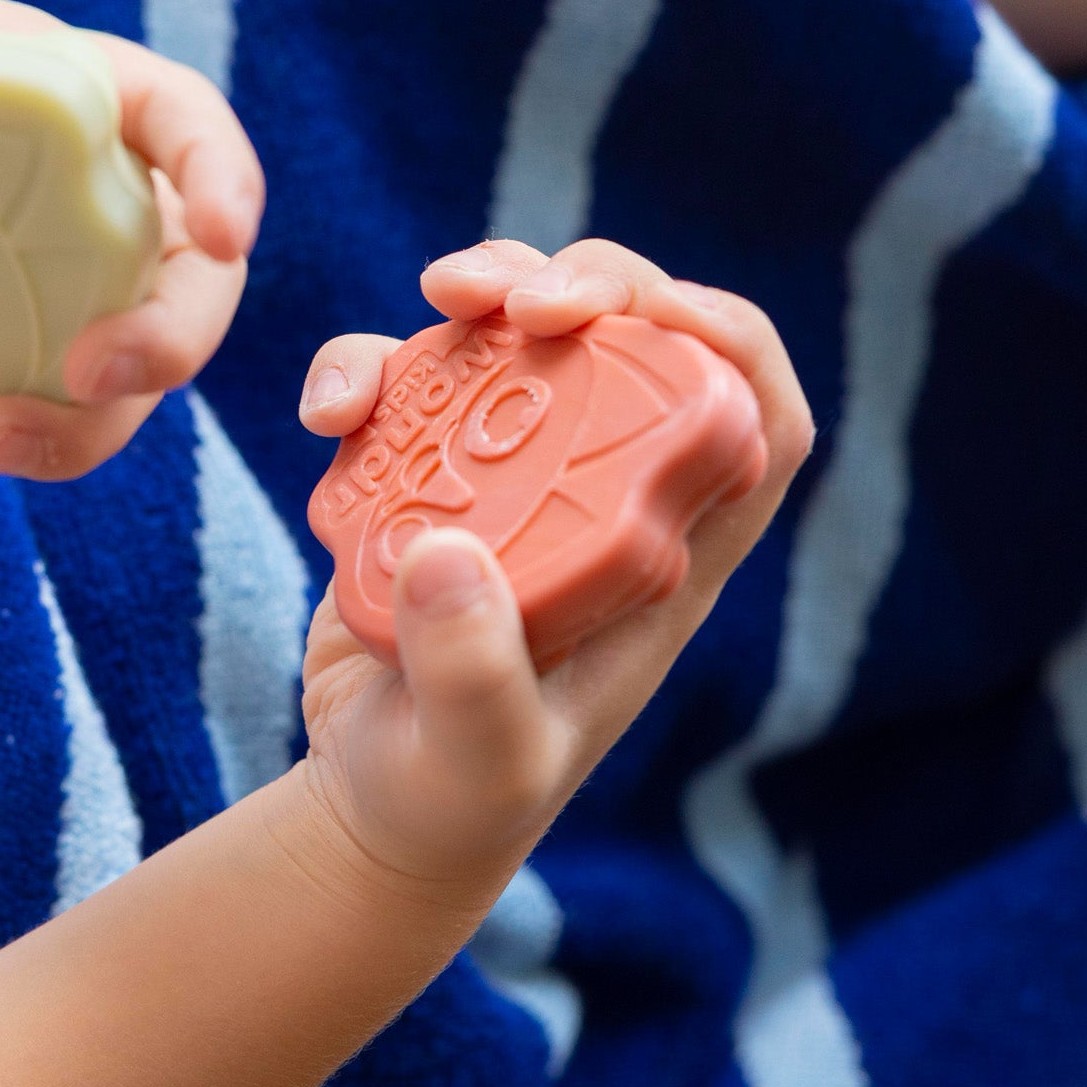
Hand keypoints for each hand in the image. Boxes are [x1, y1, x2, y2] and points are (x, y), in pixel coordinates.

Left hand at [0, 0, 263, 488]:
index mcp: (55, 85)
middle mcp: (68, 192)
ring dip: (72, 433)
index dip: (223, 176)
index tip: (224, 236)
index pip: (179, 118)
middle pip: (177, 277)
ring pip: (106, 380)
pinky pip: (2, 418)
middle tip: (90, 380)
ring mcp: (27, 281)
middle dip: (166, 343)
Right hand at [292, 237, 810, 894]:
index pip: (758, 422)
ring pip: (528, 329)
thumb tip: (448, 555)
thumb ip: (473, 678)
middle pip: (639, 339)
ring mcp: (513, 473)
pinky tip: (328, 414)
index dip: (731, 345)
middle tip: (522, 299)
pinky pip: (409, 374)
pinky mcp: (426, 469)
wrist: (372, 805)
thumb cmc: (452, 796)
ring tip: (440, 298)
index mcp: (663, 559)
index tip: (652, 317)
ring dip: (489, 288)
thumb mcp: (478, 760)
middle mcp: (600, 495)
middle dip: (594, 282)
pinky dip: (368, 363)